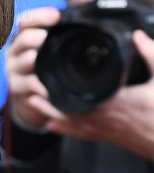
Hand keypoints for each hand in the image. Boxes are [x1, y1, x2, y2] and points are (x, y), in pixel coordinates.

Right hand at [3, 6, 61, 130]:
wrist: (33, 99)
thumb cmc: (47, 70)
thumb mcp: (51, 51)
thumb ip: (62, 36)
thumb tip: (92, 16)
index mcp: (25, 37)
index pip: (26, 21)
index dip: (39, 16)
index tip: (56, 15)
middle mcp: (16, 51)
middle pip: (23, 38)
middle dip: (34, 37)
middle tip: (44, 37)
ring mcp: (14, 70)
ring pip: (23, 61)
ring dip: (32, 60)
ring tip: (38, 60)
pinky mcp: (16, 88)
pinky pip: (27, 84)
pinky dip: (36, 85)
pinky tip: (46, 88)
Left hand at [41, 30, 153, 158]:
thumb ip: (151, 55)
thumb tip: (138, 35)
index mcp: (120, 103)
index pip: (85, 96)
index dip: (64, 89)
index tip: (48, 79)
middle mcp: (108, 119)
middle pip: (70, 111)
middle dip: (50, 101)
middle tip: (32, 88)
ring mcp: (107, 130)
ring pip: (72, 124)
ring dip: (52, 114)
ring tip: (34, 102)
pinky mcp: (110, 137)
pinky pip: (82, 135)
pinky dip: (65, 129)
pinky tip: (51, 125)